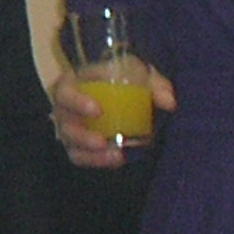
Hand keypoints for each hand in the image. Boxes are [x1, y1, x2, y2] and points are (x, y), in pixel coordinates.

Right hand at [51, 63, 174, 169]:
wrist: (121, 90)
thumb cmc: (124, 77)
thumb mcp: (139, 73)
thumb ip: (155, 85)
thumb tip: (169, 103)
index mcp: (73, 84)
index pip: (65, 93)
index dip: (77, 103)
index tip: (98, 111)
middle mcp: (65, 108)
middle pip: (64, 124)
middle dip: (81, 135)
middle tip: (102, 141)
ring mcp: (69, 128)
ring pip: (71, 144)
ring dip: (90, 152)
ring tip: (115, 154)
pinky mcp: (77, 145)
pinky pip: (79, 156)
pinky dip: (96, 160)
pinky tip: (117, 159)